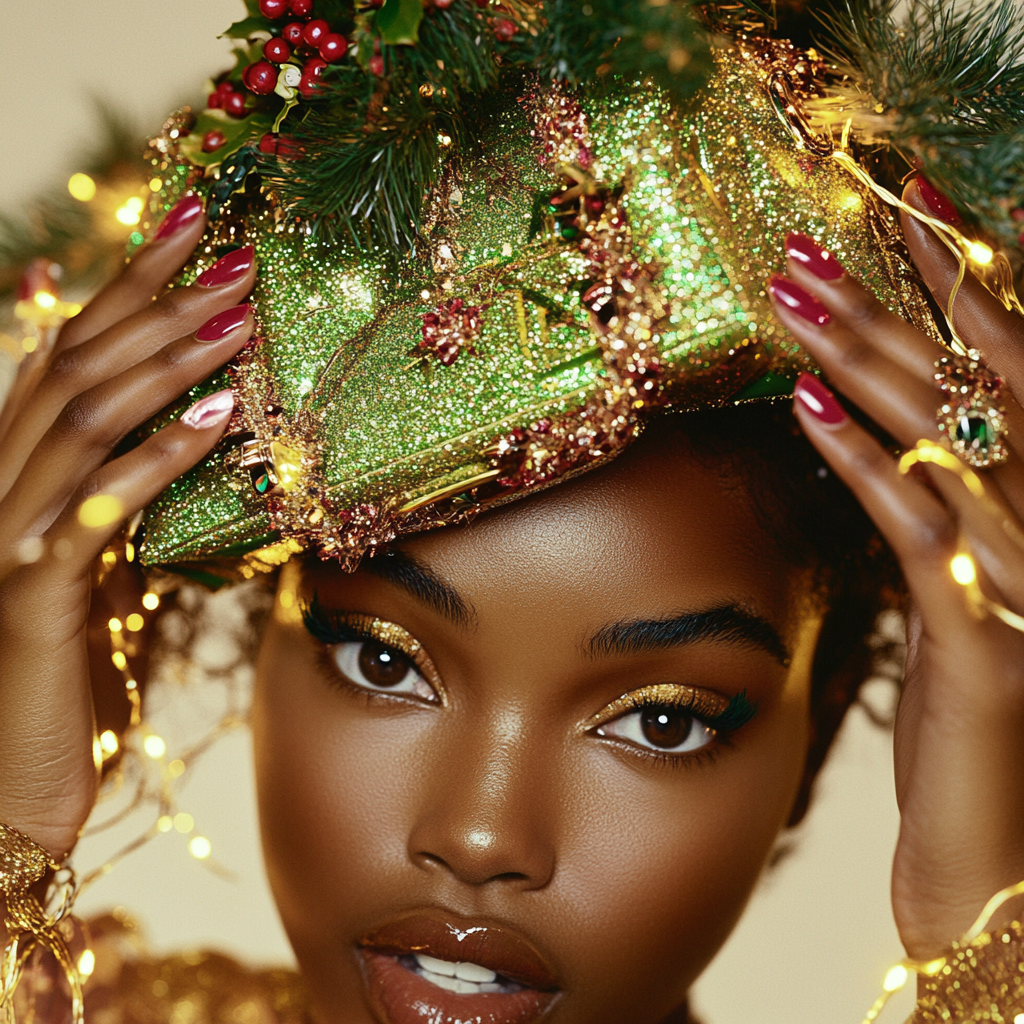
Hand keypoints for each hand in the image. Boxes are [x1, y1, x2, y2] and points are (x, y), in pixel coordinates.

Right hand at [0, 197, 255, 860]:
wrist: (9, 780)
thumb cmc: (64, 666)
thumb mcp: (99, 559)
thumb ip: (121, 488)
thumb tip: (189, 423)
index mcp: (18, 468)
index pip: (74, 348)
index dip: (131, 281)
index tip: (197, 224)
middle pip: (77, 365)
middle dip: (160, 305)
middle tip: (238, 259)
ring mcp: (6, 536)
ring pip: (81, 421)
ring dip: (166, 365)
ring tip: (239, 323)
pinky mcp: (29, 598)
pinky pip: (96, 510)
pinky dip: (157, 460)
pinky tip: (216, 425)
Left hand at [769, 177, 1023, 960]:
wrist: (1006, 866)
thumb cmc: (980, 737)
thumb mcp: (961, 604)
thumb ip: (936, 517)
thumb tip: (878, 437)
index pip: (1014, 368)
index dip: (970, 276)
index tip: (910, 197)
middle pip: (988, 380)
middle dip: (910, 293)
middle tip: (820, 230)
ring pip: (955, 440)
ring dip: (872, 358)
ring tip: (795, 291)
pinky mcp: (991, 645)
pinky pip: (921, 532)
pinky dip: (863, 463)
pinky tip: (805, 407)